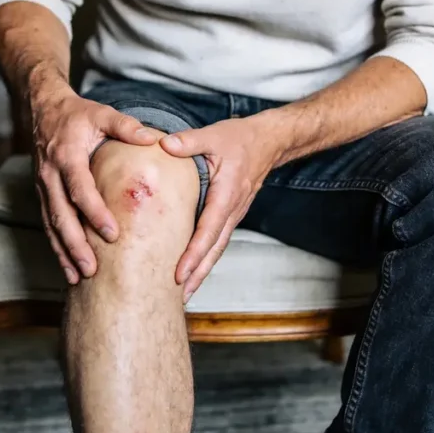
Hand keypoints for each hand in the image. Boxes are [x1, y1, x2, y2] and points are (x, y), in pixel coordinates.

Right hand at [30, 85, 157, 284]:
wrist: (43, 109)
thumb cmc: (78, 114)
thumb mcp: (102, 113)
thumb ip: (126, 126)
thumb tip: (153, 139)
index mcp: (67, 155)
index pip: (80, 189)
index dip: (94, 212)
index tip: (112, 233)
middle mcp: (50, 174)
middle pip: (61, 215)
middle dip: (75, 244)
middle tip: (93, 269)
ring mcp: (43, 186)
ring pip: (51, 224)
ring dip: (64, 252)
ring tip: (79, 277)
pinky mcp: (42, 194)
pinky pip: (48, 224)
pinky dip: (57, 246)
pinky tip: (68, 267)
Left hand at [160, 117, 280, 301]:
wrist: (269, 142)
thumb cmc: (241, 139)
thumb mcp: (214, 135)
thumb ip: (189, 142)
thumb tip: (164, 145)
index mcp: (226, 195)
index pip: (208, 231)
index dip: (194, 254)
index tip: (179, 273)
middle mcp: (232, 210)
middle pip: (214, 250)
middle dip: (197, 274)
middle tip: (178, 297)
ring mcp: (234, 214)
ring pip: (217, 248)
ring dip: (202, 271)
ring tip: (184, 292)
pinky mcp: (231, 213)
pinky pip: (218, 240)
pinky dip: (206, 257)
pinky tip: (194, 268)